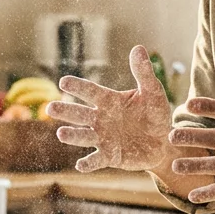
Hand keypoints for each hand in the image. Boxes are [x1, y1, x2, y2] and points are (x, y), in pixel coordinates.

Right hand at [47, 45, 173, 172]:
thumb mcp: (153, 92)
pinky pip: (96, 160)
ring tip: (61, 134)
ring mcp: (103, 138)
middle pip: (80, 114)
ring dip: (72, 136)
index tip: (64, 82)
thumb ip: (144, 73)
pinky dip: (88, 163)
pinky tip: (80, 165)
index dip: (78, 87)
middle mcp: (101, 119)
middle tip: (50, 108)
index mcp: (108, 100)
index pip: (90, 91)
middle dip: (65, 112)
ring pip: (83, 136)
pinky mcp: (110, 156)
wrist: (164, 142)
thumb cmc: (155, 114)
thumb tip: (138, 48)